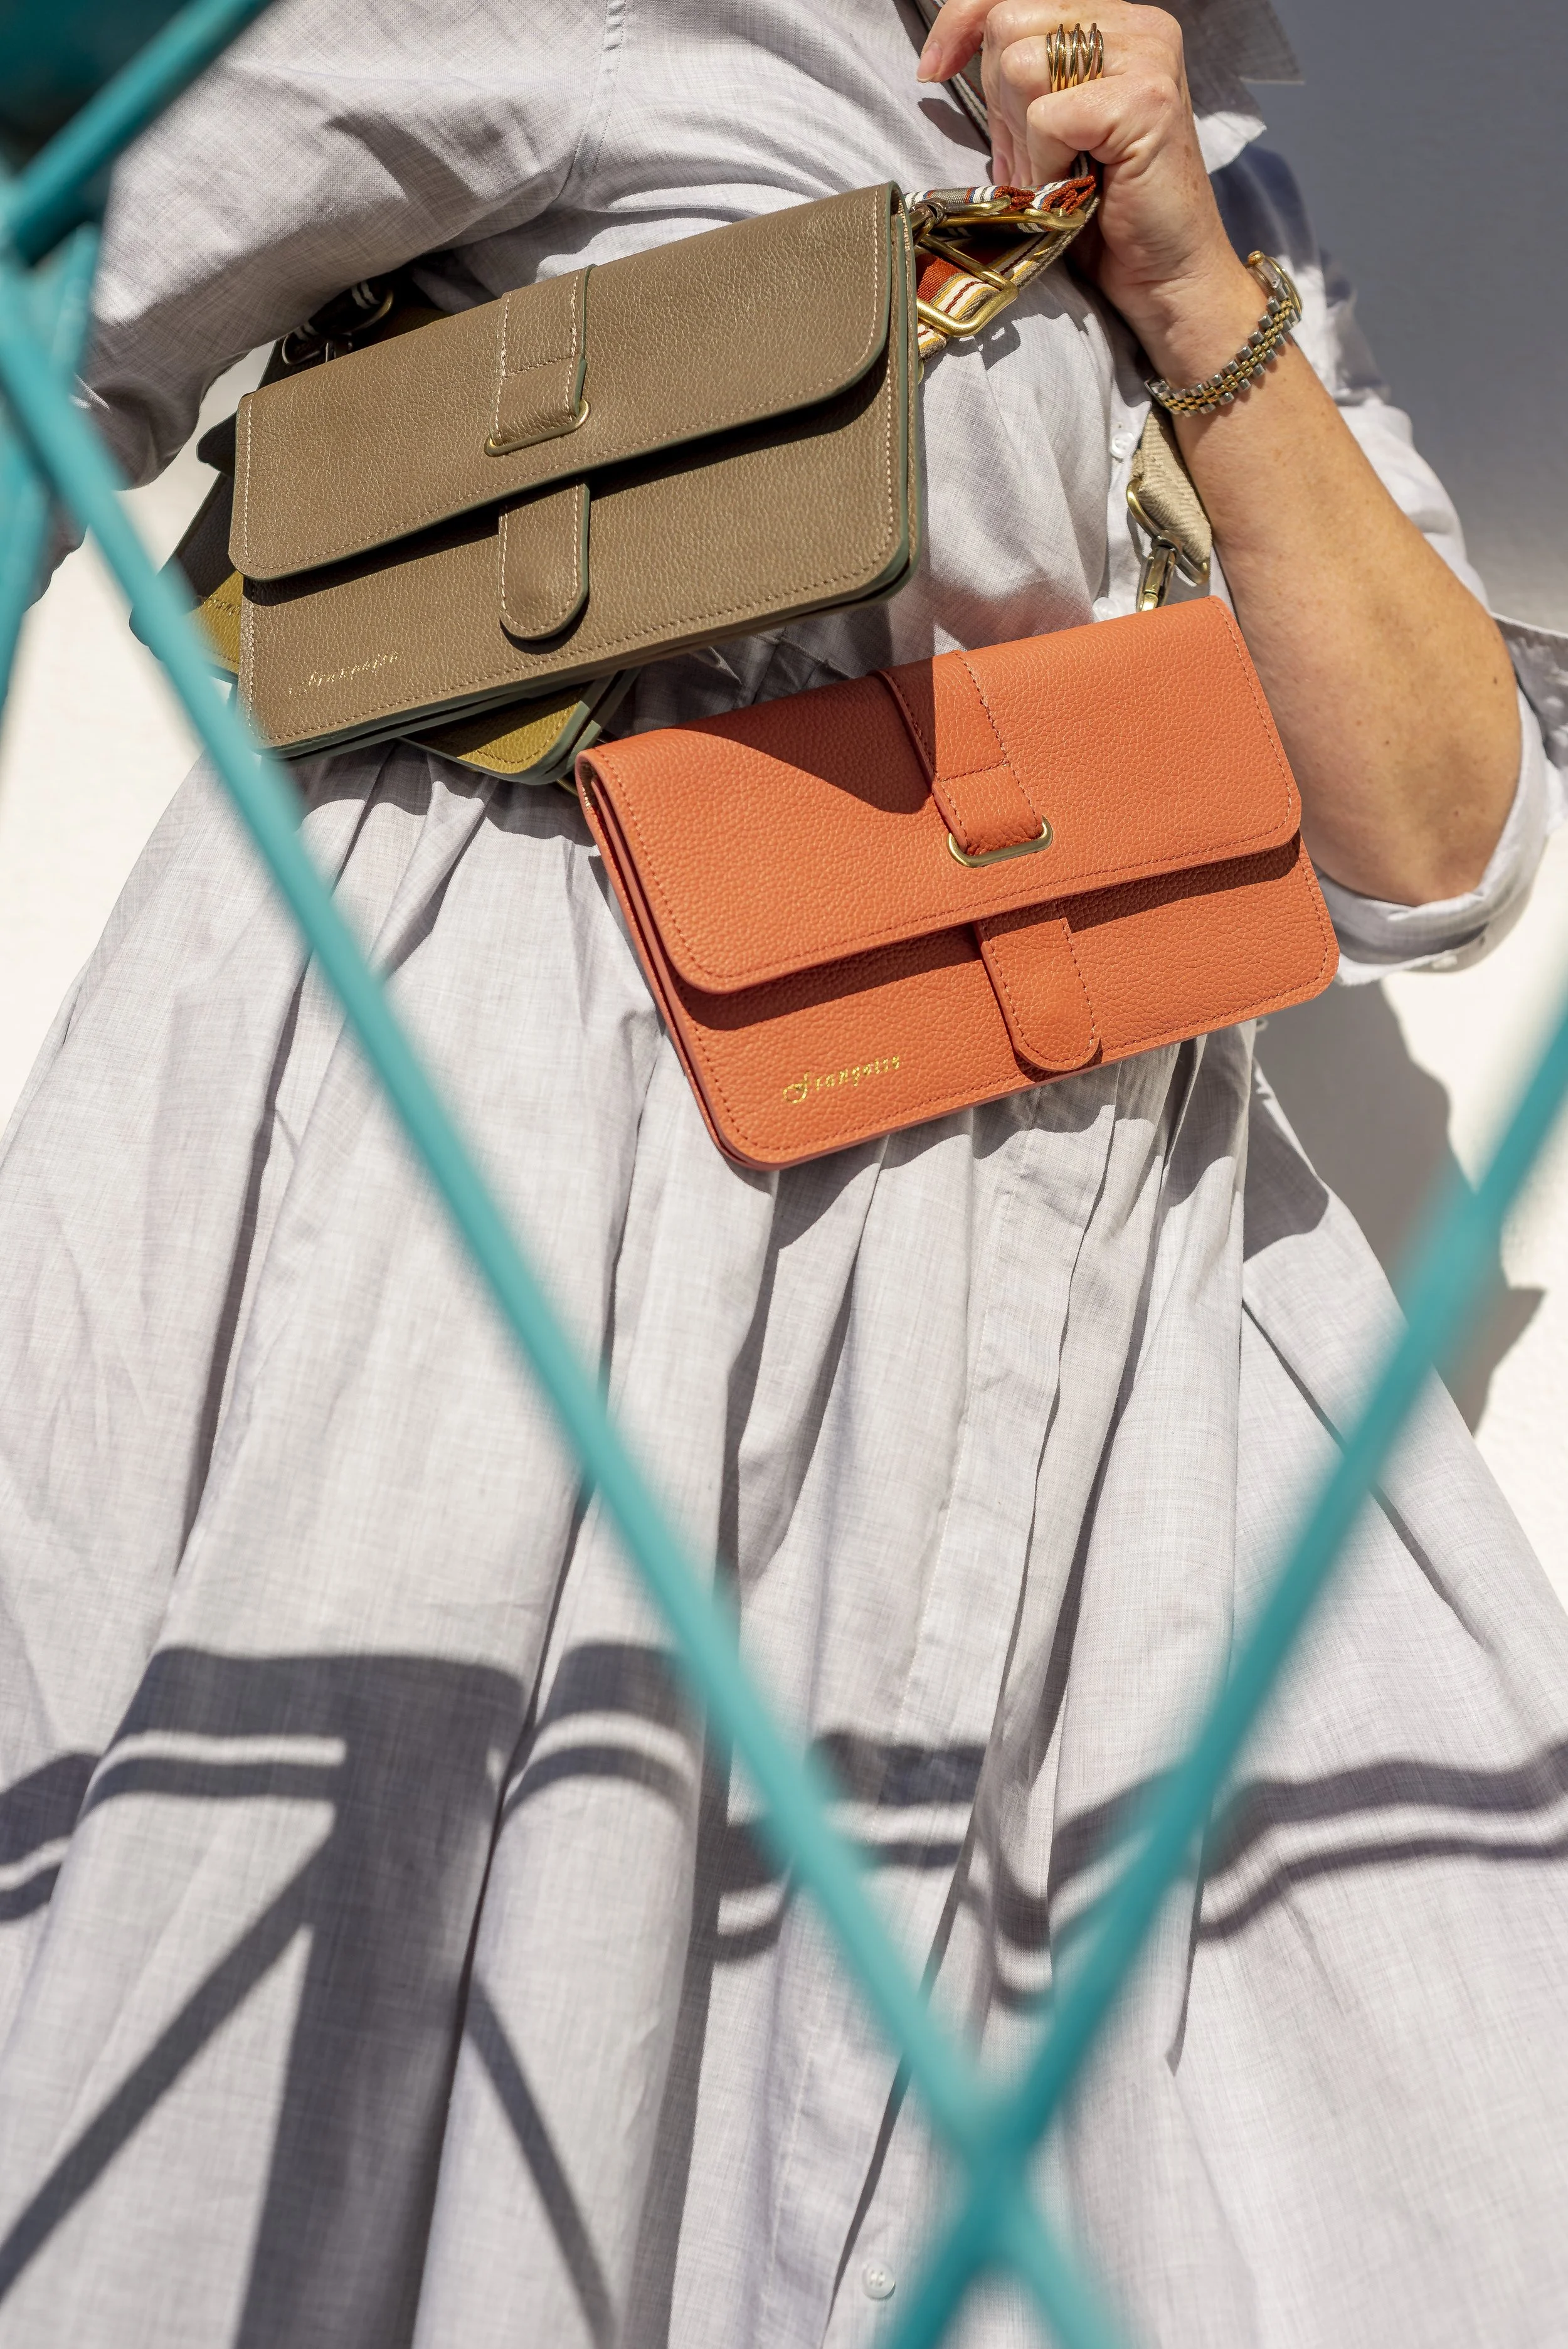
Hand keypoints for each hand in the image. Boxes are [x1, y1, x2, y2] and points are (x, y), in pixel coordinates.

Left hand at [916, 0, 1260, 385]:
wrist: (1169, 278)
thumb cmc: (1109, 218)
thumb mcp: (1050, 135)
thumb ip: (1019, 90)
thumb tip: (946, 63)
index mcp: (1115, 22)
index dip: (961, 22)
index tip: (932, 70)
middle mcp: (1137, 25)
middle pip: (1009, 22)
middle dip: (998, 102)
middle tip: (1030, 161)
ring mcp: (1146, 56)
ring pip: (1022, 65)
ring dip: (1021, 139)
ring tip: (1054, 179)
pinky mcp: (1144, 100)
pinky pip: (1047, 116)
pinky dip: (1044, 164)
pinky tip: (1071, 189)